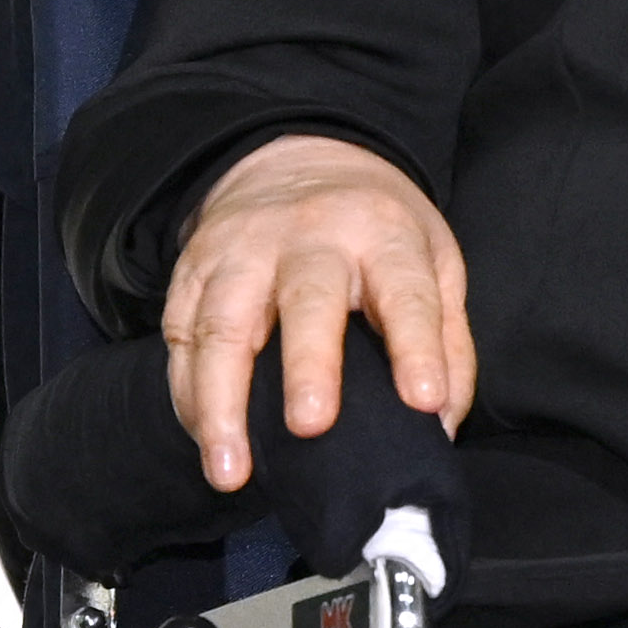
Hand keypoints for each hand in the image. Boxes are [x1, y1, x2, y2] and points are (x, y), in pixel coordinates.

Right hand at [164, 133, 470, 488]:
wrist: (298, 157)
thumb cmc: (373, 230)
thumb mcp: (433, 261)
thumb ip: (446, 341)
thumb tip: (440, 422)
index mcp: (382, 235)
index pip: (406, 293)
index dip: (418, 348)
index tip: (425, 402)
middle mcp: (310, 237)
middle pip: (306, 299)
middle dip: (308, 365)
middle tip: (311, 427)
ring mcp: (242, 252)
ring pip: (222, 326)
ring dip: (222, 404)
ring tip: (231, 470)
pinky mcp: (193, 271)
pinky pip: (181, 337)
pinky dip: (189, 396)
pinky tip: (205, 441)